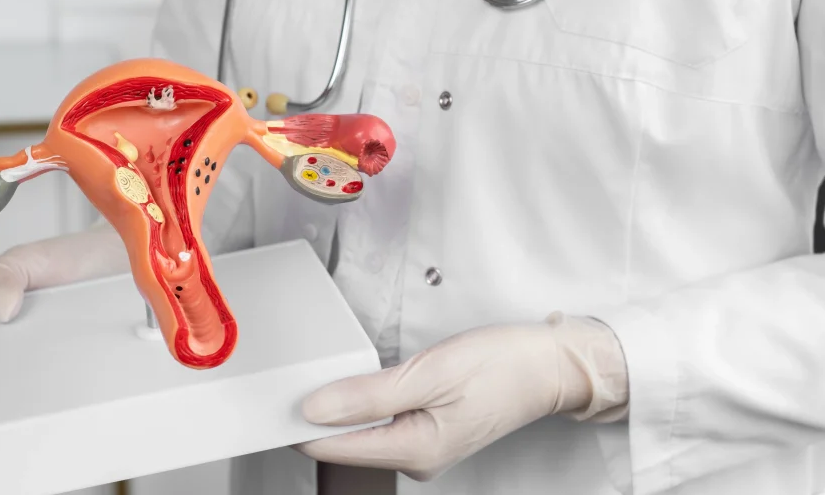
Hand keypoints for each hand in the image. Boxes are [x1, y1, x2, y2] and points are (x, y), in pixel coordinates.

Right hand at [0, 223, 127, 443]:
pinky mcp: (104, 377)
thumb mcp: (27, 262)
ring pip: (51, 417)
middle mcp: (30, 370)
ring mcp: (69, 376)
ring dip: (48, 431)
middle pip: (7, 414)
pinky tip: (97, 423)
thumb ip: (2, 274)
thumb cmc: (67, 263)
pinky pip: (96, 405)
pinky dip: (93, 417)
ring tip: (50, 438)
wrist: (122, 254)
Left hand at [293, 313, 628, 480]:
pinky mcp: (429, 433)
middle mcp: (415, 459)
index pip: (332, 446)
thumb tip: (316, 409)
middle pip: (344, 443)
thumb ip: (368, 394)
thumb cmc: (503, 365)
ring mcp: (423, 449)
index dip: (296, 422)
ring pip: (362, 433)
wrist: (551, 365)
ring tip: (329, 375)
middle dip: (317, 413)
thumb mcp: (430, 372)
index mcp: (414, 450)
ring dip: (341, 407)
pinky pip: (381, 424)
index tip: (273, 398)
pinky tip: (362, 384)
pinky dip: (364, 405)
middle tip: (296, 376)